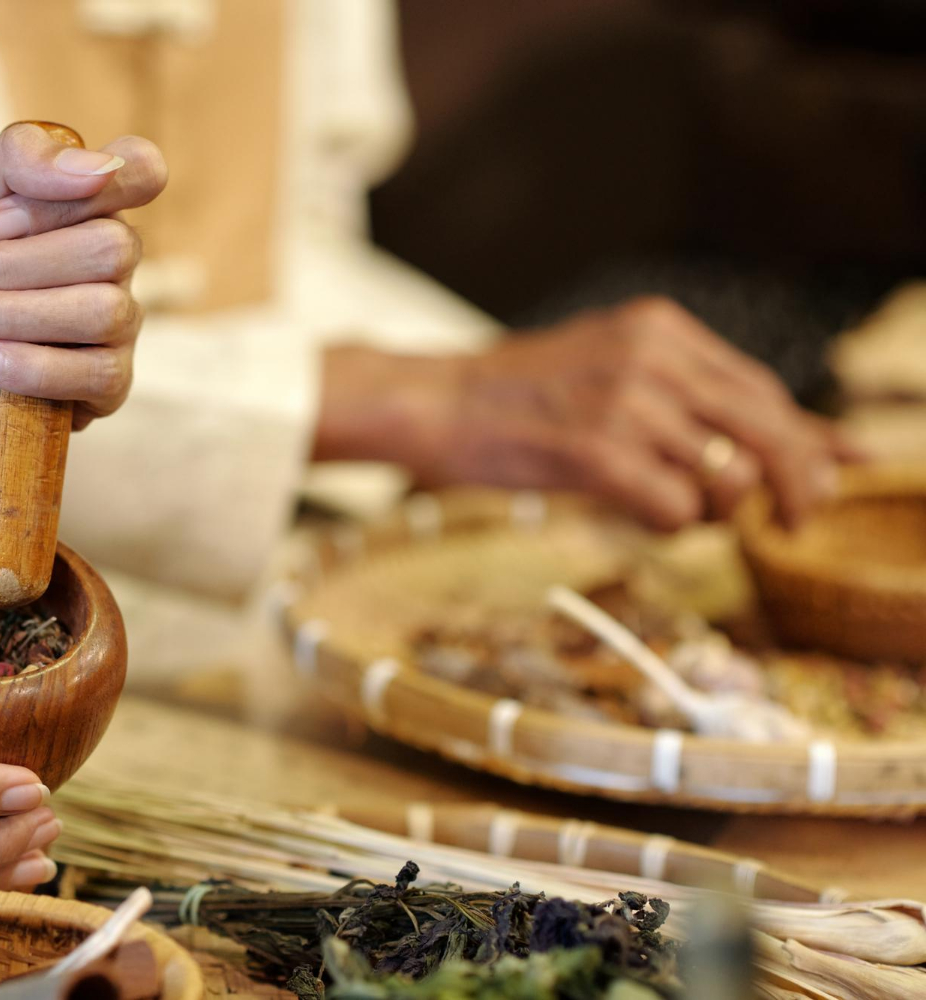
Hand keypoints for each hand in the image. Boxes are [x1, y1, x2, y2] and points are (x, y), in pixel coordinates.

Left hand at [0, 124, 166, 449]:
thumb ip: (16, 159)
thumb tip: (99, 168)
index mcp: (82, 208)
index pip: (141, 172)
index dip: (96, 186)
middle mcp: (109, 268)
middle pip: (113, 248)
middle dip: (13, 263)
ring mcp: (111, 332)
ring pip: (105, 313)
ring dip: (9, 313)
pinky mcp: (99, 393)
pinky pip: (100, 377)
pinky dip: (29, 366)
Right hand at [317, 297, 859, 528]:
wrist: (432, 402)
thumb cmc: (514, 399)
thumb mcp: (606, 370)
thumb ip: (679, 395)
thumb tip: (761, 440)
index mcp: (659, 328)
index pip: (762, 387)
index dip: (810, 433)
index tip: (852, 460)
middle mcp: (651, 354)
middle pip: (766, 428)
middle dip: (797, 483)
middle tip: (797, 522)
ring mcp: (625, 400)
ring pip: (725, 476)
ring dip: (712, 511)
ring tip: (672, 511)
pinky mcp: (596, 448)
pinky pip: (674, 505)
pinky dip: (668, 524)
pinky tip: (640, 515)